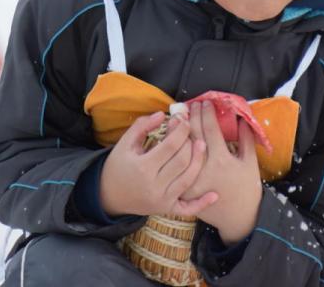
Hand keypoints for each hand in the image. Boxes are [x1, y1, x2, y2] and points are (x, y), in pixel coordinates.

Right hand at [99, 111, 217, 218]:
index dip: (180, 131)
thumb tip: (162, 114)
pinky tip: (214, 194)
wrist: (109, 195)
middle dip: (190, 143)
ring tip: (203, 144)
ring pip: (188, 179)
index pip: (170, 146)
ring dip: (199, 161)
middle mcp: (154, 186)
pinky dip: (202, 203)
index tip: (183, 120)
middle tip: (193, 130)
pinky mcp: (167, 210)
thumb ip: (142, 126)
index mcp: (142, 168)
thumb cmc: (118, 166)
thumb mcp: (124, 144)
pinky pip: (187, 209)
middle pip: (182, 162)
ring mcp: (162, 200)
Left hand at [184, 101, 262, 244]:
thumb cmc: (246, 188)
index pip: (210, 129)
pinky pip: (173, 166)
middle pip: (192, 135)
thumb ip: (246, 140)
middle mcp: (203, 169)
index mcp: (221, 160)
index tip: (206, 102)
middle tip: (191, 105)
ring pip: (179, 149)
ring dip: (177, 130)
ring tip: (179, 116)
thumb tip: (241, 118)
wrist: (238, 218)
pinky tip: (172, 138)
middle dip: (191, 116)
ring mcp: (190, 180)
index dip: (207, 113)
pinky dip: (172, 151)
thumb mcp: (250, 163)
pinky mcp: (183, 189)